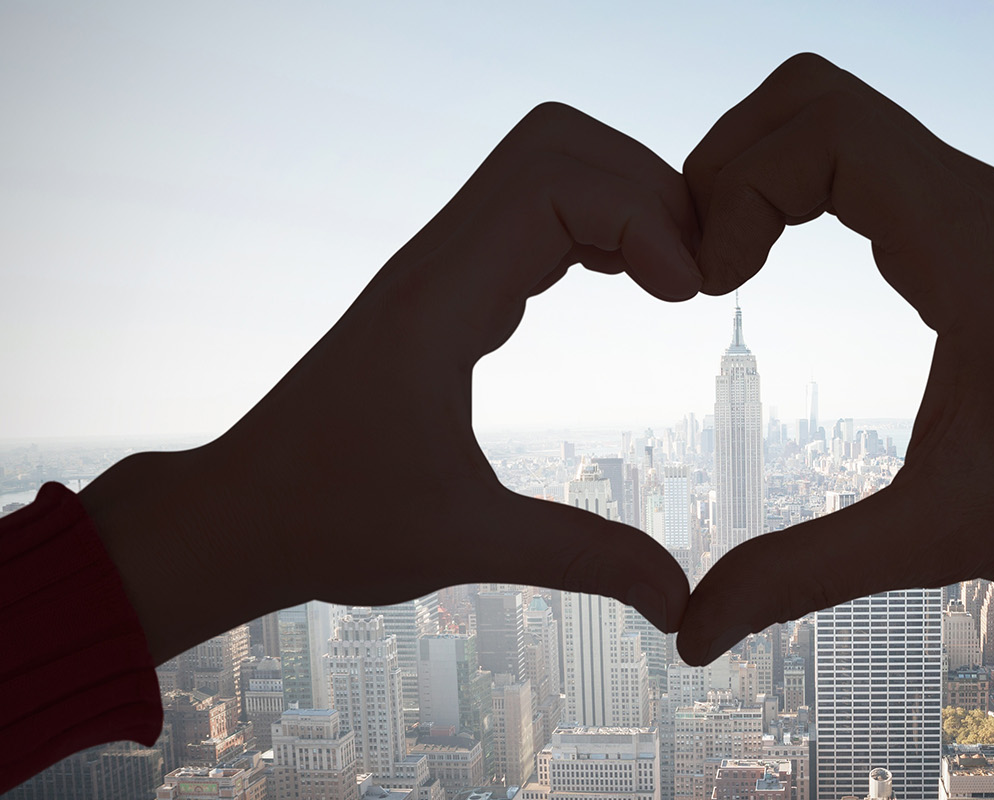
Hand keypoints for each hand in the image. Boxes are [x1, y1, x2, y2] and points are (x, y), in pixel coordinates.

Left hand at [80, 103, 697, 662]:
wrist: (243, 514)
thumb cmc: (332, 523)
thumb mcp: (467, 544)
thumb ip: (584, 558)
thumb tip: (681, 599)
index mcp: (439, 305)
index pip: (555, 186)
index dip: (643, 218)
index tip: (688, 295)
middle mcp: (438, 262)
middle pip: (557, 144)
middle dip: (647, 187)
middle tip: (696, 274)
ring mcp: (441, 264)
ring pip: (547, 163)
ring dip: (626, 198)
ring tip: (677, 278)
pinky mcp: (449, 284)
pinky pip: (535, 207)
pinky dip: (599, 223)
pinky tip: (635, 284)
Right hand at [674, 54, 993, 663]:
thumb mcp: (938, 539)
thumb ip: (806, 575)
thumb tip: (694, 630)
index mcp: (965, 248)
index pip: (823, 129)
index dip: (738, 186)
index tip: (714, 285)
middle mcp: (973, 200)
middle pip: (813, 94)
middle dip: (729, 161)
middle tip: (698, 262)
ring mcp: (977, 204)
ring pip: (837, 113)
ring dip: (760, 168)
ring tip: (723, 263)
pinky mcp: (976, 224)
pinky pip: (865, 155)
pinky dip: (798, 184)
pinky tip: (773, 260)